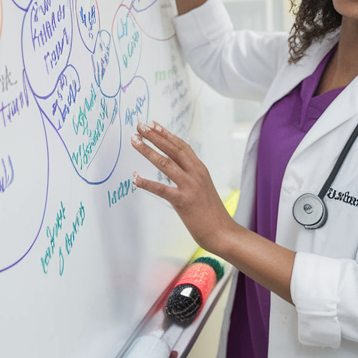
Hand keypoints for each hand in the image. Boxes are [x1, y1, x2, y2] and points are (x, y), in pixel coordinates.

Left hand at [131, 121, 236, 252]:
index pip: (181, 146)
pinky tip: (135, 178)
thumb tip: (176, 169)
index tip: (154, 125)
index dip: (166, 134)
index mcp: (200, 169)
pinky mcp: (183, 201)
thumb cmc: (211, 213)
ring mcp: (190, 186)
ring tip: (135, 141)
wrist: (222, 232)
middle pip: (173, 149)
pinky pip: (161, 188)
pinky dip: (146, 182)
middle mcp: (196, 173)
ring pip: (165, 163)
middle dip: (155, 136)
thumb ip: (191, 176)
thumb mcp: (203, 188)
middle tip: (140, 125)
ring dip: (148, 150)